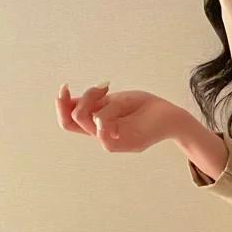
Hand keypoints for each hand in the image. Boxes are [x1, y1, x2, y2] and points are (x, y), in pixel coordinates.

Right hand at [56, 83, 180, 152]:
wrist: (170, 116)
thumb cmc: (144, 107)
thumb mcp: (113, 99)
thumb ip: (93, 103)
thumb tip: (68, 100)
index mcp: (98, 125)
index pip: (68, 122)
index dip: (61, 105)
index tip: (65, 86)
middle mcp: (103, 136)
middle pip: (72, 121)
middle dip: (82, 98)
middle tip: (104, 87)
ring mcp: (114, 142)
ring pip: (88, 122)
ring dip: (97, 102)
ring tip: (113, 93)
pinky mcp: (127, 145)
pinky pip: (103, 136)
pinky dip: (105, 118)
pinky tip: (115, 105)